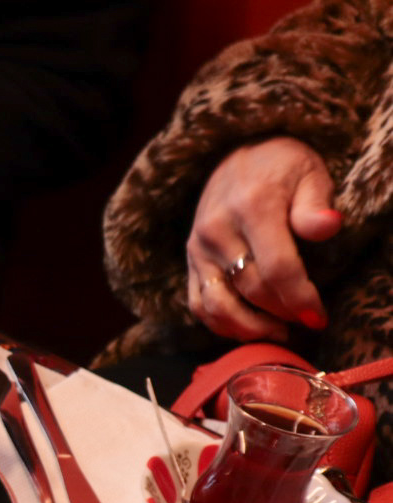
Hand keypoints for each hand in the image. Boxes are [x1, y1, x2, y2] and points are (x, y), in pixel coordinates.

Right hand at [186, 136, 340, 341]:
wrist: (238, 154)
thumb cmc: (282, 167)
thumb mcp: (309, 173)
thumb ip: (315, 204)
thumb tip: (328, 227)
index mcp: (252, 207)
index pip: (277, 268)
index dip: (300, 298)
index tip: (319, 317)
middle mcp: (217, 230)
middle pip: (251, 289)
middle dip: (283, 313)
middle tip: (307, 321)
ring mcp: (198, 248)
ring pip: (218, 306)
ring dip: (250, 328)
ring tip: (278, 331)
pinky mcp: (190, 261)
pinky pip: (199, 305)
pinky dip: (222, 325)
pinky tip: (249, 327)